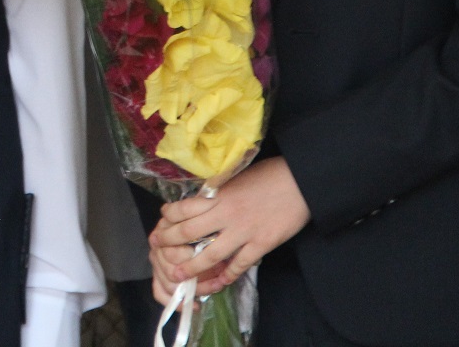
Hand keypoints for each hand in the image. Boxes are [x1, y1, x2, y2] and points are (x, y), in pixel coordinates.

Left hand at [148, 157, 310, 299]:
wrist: (300, 181)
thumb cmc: (267, 175)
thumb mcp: (234, 179)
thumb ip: (216, 193)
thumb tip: (198, 202)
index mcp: (217, 195)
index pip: (182, 208)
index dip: (167, 218)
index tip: (160, 224)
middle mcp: (225, 214)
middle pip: (188, 232)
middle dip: (169, 244)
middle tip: (158, 251)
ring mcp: (243, 231)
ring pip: (210, 254)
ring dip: (192, 267)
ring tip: (179, 276)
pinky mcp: (261, 244)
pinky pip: (239, 264)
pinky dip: (227, 275)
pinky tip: (219, 282)